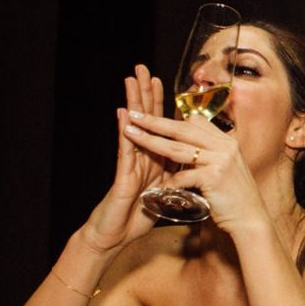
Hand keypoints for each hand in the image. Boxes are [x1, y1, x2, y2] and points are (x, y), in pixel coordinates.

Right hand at [80, 68, 168, 252]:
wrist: (114, 237)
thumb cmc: (135, 217)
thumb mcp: (162, 194)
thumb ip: (172, 179)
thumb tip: (190, 171)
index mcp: (152, 160)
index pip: (159, 127)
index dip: (160, 105)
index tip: (164, 82)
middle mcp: (140, 157)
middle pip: (145, 120)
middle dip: (145, 94)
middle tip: (143, 68)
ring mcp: (129, 163)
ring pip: (133, 127)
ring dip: (133, 103)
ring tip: (131, 79)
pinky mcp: (122, 176)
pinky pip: (125, 150)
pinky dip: (125, 131)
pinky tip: (124, 113)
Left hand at [122, 109, 265, 233]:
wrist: (251, 219)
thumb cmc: (235, 197)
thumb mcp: (226, 168)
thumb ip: (211, 154)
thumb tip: (191, 145)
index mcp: (226, 141)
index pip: (196, 121)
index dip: (173, 119)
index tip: (153, 116)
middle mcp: (225, 146)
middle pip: (183, 129)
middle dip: (156, 122)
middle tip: (135, 114)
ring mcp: (221, 160)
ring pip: (178, 148)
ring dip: (151, 141)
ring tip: (131, 134)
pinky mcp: (215, 177)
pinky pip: (184, 175)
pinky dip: (170, 183)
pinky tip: (159, 189)